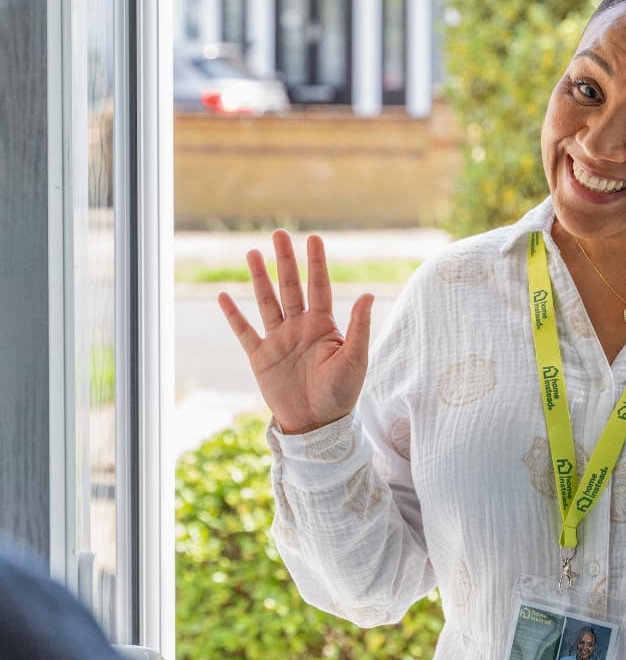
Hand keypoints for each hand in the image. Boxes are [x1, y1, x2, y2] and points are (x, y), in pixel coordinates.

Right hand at [218, 231, 373, 434]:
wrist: (317, 425)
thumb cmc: (342, 393)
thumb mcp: (356, 359)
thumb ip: (359, 326)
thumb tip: (368, 294)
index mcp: (324, 326)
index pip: (319, 286)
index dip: (316, 263)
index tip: (314, 238)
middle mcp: (300, 328)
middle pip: (290, 287)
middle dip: (286, 261)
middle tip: (280, 234)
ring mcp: (279, 341)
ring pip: (267, 302)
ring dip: (259, 278)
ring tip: (252, 253)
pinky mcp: (260, 358)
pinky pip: (244, 332)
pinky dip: (233, 315)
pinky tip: (223, 296)